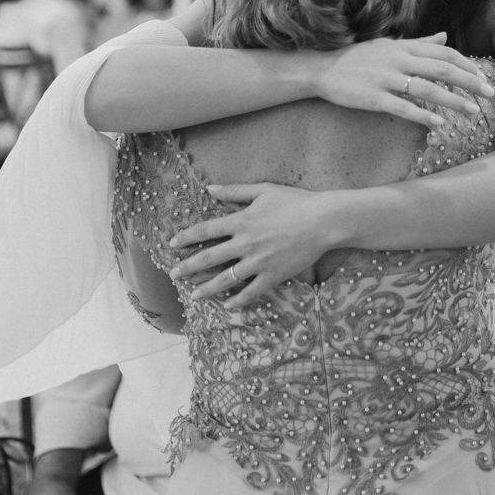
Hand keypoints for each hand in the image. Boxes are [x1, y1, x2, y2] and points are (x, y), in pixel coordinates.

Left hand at [169, 184, 345, 305]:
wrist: (323, 221)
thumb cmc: (295, 201)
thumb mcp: (263, 190)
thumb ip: (234, 191)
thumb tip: (209, 189)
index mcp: (241, 221)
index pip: (205, 230)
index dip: (186, 237)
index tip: (171, 243)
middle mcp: (245, 244)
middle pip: (209, 258)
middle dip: (188, 267)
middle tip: (173, 275)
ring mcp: (258, 262)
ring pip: (226, 279)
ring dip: (207, 289)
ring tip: (194, 296)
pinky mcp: (273, 275)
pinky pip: (251, 292)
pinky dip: (238, 300)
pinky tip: (228, 306)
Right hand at [313, 34, 493, 126]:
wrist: (322, 69)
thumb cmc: (358, 58)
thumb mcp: (389, 45)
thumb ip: (419, 43)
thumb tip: (445, 37)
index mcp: (404, 47)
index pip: (444, 53)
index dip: (466, 65)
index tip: (482, 77)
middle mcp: (398, 60)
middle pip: (443, 69)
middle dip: (470, 82)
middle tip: (489, 94)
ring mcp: (386, 79)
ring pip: (428, 89)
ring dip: (453, 101)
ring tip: (472, 113)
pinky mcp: (374, 98)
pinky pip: (403, 107)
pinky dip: (422, 115)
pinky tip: (438, 124)